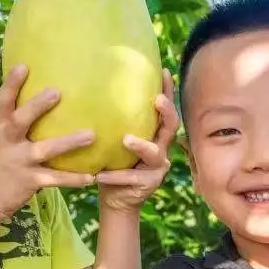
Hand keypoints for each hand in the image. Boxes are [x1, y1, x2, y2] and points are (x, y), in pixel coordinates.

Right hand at [0, 65, 96, 222]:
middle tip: (57, 91)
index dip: (11, 83)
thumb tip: (32, 98)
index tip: (23, 65)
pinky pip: (55, 179)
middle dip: (38, 106)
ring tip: (91, 135)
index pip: (2, 101)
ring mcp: (20, 162)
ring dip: (69, 142)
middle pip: (21, 119)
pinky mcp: (30, 181)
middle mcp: (8, 142)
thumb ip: (11, 123)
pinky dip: (73, 178)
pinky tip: (91, 176)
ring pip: (46, 150)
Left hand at [96, 71, 178, 212]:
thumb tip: (97, 84)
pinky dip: (115, 176)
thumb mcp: (117, 137)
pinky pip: (131, 178)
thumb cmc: (115, 160)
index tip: (165, 71)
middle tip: (156, 100)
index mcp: (156, 133)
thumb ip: (116, 119)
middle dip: (167, 112)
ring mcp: (157, 167)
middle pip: (171, 127)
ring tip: (126, 139)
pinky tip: (99, 175)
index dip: (169, 91)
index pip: (165, 109)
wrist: (116, 196)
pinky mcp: (147, 184)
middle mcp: (161, 147)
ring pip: (155, 153)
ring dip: (141, 145)